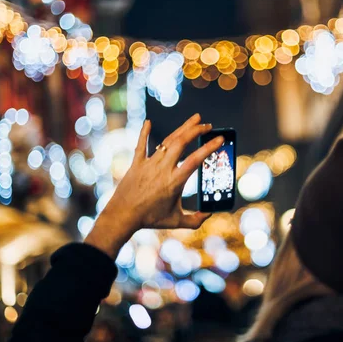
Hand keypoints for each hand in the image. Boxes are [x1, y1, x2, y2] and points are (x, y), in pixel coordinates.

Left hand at [85, 114, 224, 257]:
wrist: (123, 216)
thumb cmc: (150, 220)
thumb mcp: (176, 222)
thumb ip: (195, 220)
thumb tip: (209, 213)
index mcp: (175, 181)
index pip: (196, 160)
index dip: (209, 147)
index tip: (220, 139)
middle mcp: (163, 169)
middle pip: (181, 142)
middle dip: (196, 131)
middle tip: (208, 126)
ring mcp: (149, 164)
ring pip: (167, 141)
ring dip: (182, 128)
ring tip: (195, 119)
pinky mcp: (137, 164)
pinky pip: (141, 145)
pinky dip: (144, 133)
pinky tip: (148, 122)